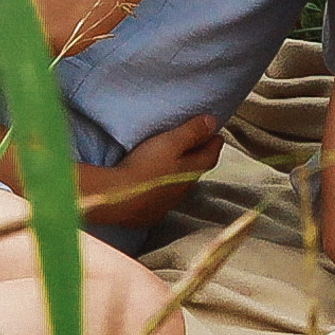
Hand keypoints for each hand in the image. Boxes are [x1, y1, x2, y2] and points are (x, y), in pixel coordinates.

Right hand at [80, 112, 223, 225]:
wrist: (118, 197)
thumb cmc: (145, 167)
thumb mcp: (170, 142)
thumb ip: (192, 131)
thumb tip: (213, 122)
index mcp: (191, 171)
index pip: (211, 155)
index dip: (214, 141)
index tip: (216, 132)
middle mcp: (184, 190)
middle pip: (197, 171)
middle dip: (199, 157)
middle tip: (197, 144)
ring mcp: (168, 203)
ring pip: (180, 186)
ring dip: (180, 173)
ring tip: (174, 162)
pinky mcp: (151, 212)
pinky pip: (163, 198)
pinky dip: (163, 188)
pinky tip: (155, 185)